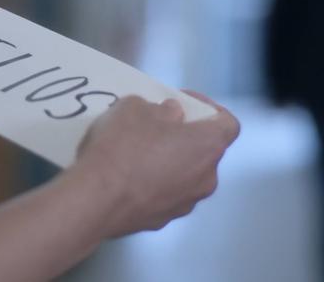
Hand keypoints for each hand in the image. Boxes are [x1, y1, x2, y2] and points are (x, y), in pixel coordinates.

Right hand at [71, 93, 239, 236]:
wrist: (95, 199)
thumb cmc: (121, 147)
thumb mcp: (136, 107)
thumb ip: (160, 109)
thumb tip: (169, 115)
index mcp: (208, 146)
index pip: (228, 124)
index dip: (208, 108)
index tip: (182, 102)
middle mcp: (206, 178)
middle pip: (204, 151)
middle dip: (184, 136)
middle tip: (156, 124)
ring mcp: (185, 204)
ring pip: (183, 176)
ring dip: (168, 162)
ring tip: (136, 150)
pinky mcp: (161, 221)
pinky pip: (162, 195)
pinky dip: (150, 184)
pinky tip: (124, 175)